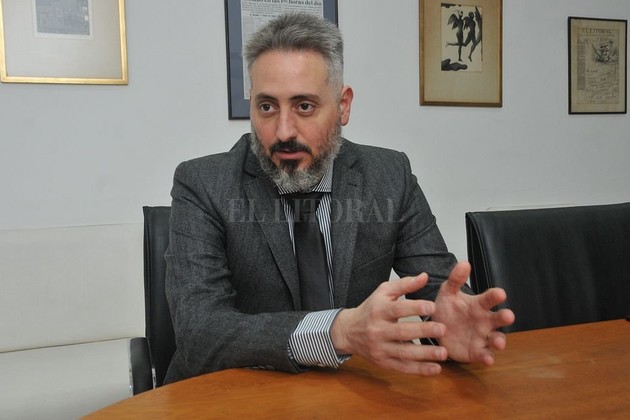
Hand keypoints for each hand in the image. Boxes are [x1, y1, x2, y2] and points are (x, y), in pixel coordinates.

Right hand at [331, 275, 447, 374]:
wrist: (349, 332)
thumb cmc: (371, 309)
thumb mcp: (383, 292)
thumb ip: (405, 284)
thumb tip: (425, 276)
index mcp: (379, 310)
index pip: (397, 309)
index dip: (414, 308)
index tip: (432, 307)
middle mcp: (378, 330)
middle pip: (401, 332)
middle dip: (423, 331)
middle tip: (443, 329)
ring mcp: (380, 348)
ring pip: (403, 353)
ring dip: (425, 354)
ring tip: (444, 353)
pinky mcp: (384, 362)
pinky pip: (403, 368)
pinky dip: (420, 370)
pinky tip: (436, 369)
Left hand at [433, 261, 514, 364]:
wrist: (437, 329)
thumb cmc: (448, 308)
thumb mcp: (447, 292)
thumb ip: (455, 279)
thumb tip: (464, 263)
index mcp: (478, 305)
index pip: (489, 298)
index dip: (495, 296)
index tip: (501, 293)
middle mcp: (485, 321)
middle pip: (498, 319)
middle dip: (504, 317)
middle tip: (508, 315)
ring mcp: (482, 337)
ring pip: (496, 339)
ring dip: (499, 341)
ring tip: (499, 343)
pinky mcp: (476, 352)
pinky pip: (484, 355)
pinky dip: (487, 357)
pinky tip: (488, 359)